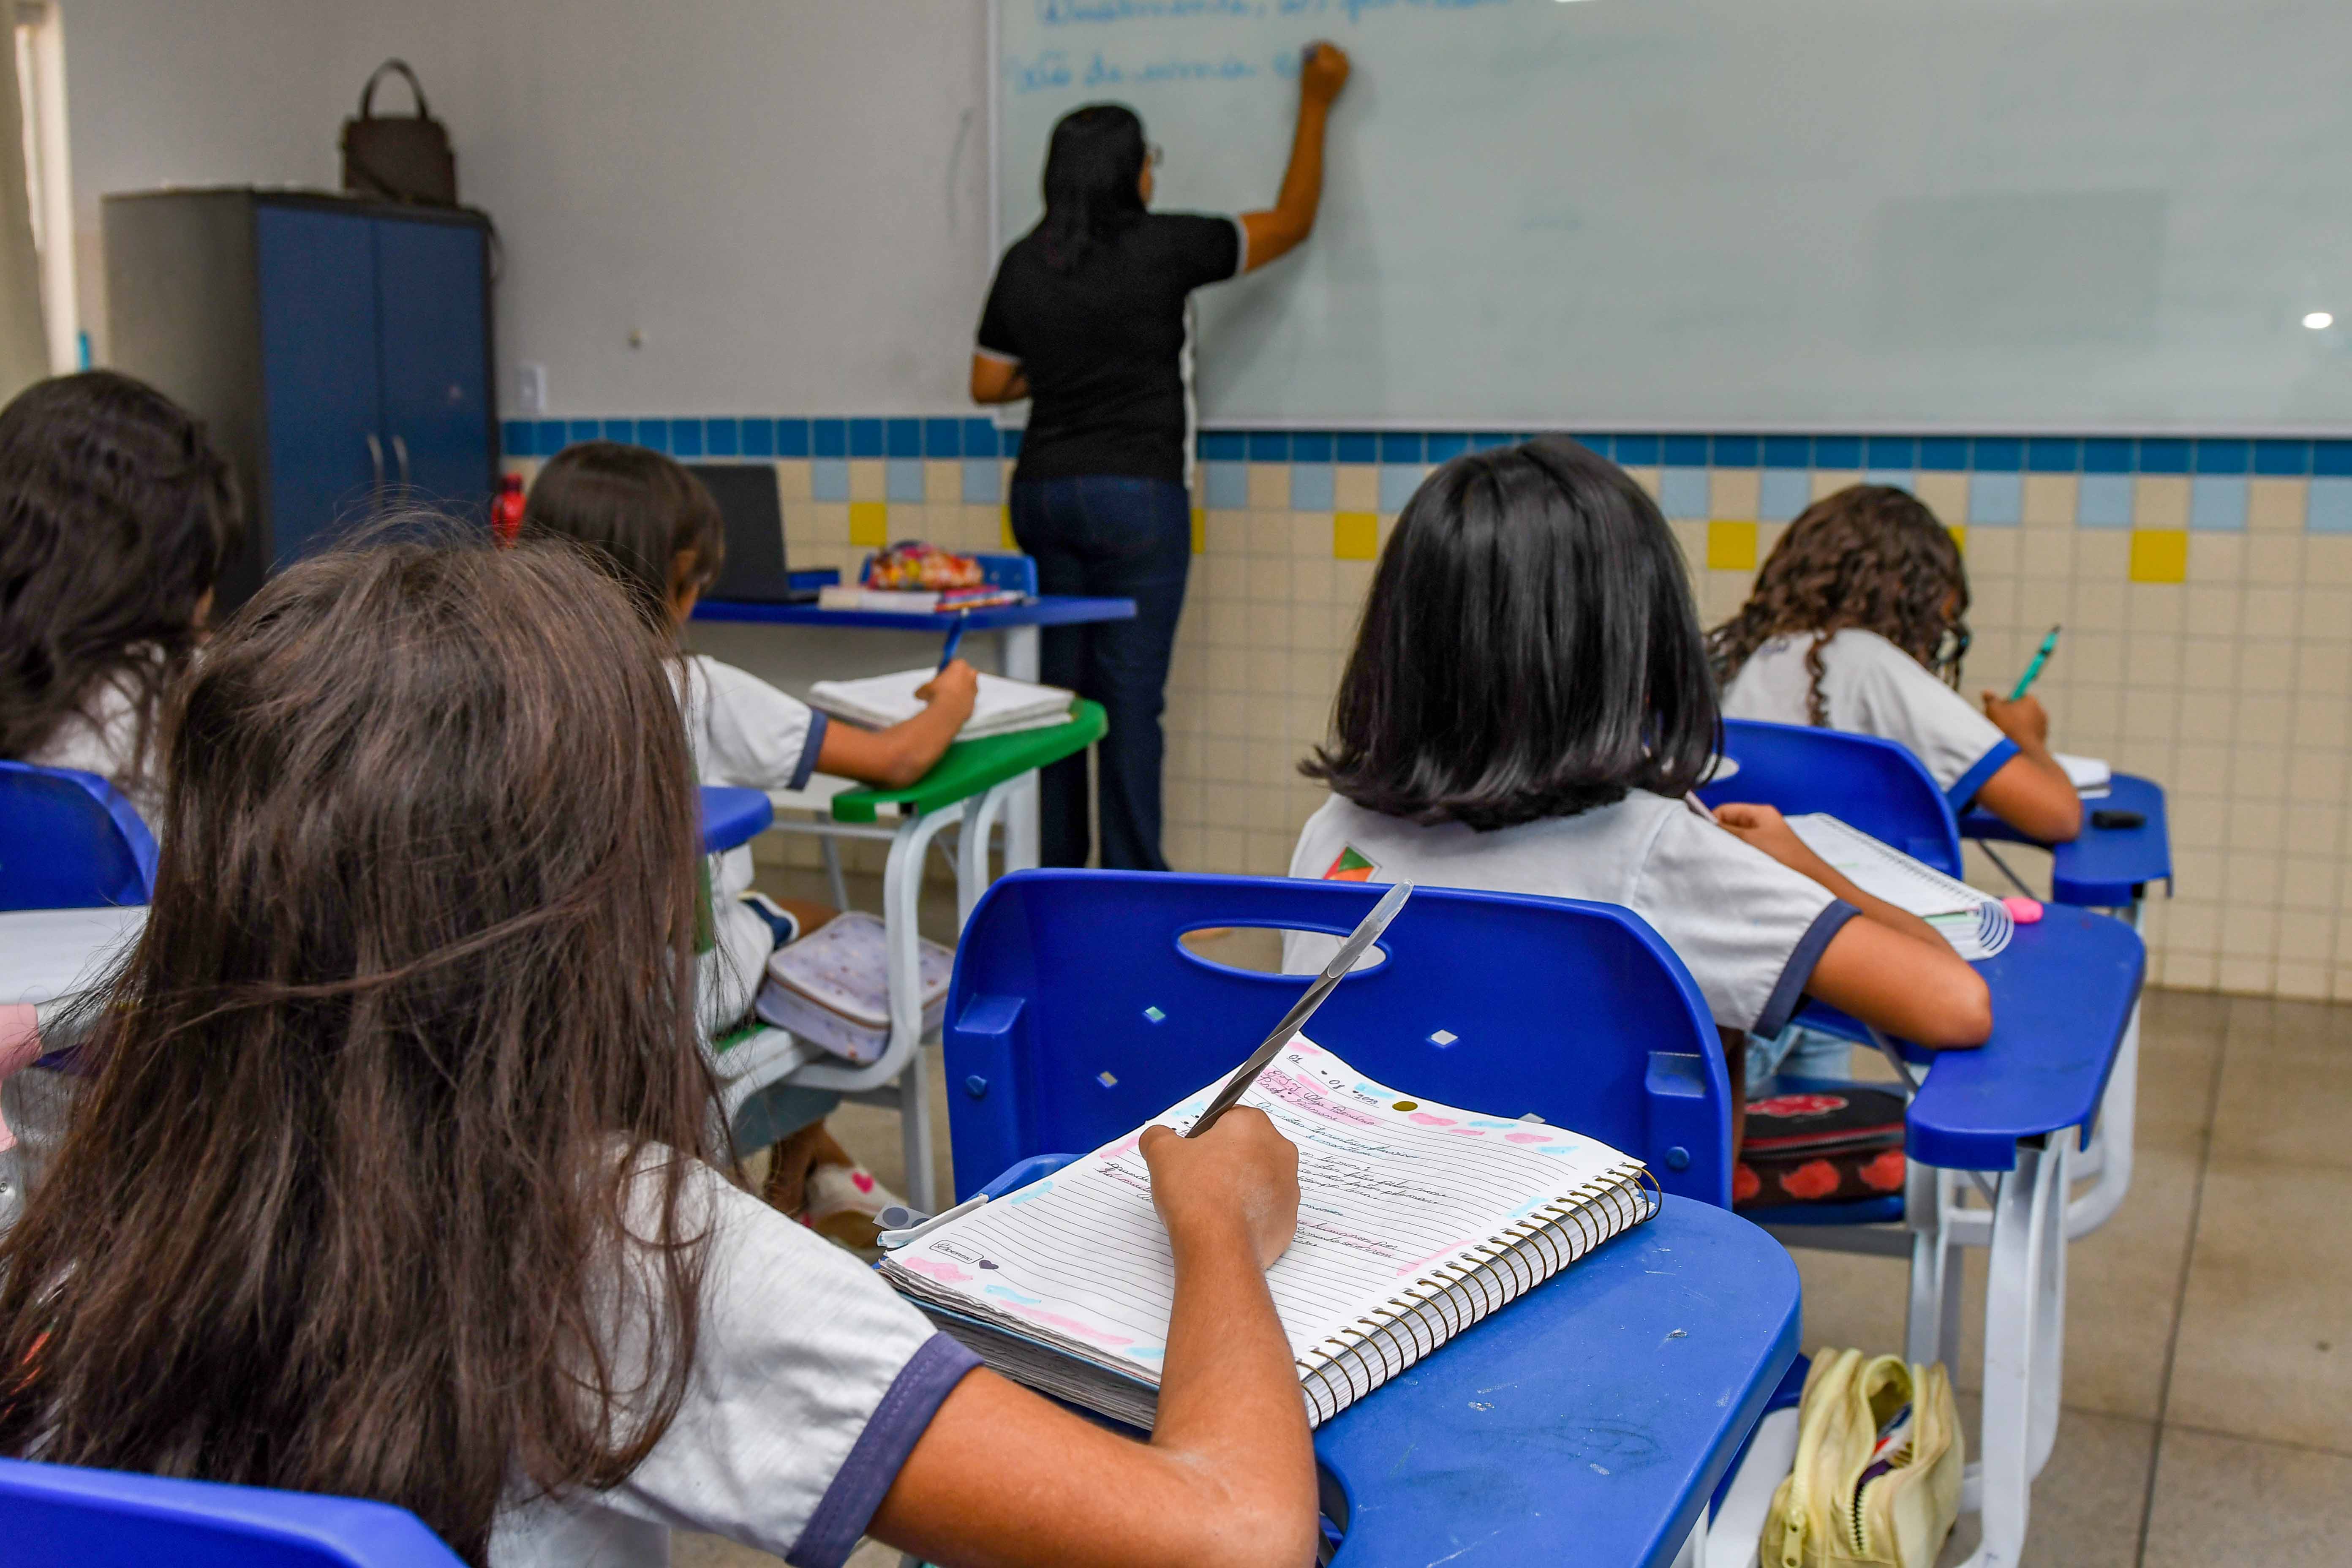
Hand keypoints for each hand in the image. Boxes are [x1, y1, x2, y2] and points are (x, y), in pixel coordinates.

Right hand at [916, 659, 978, 719]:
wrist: (947, 712)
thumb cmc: (936, 694)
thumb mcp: (924, 688)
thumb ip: (926, 687)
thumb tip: (921, 693)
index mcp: (960, 665)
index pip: (953, 663)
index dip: (945, 669)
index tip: (939, 676)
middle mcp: (970, 675)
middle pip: (963, 674)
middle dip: (956, 679)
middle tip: (943, 687)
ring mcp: (974, 690)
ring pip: (966, 688)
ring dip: (959, 692)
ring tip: (946, 699)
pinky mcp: (975, 703)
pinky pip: (967, 700)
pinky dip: (961, 703)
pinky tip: (951, 708)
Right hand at [1142, 1109, 1298, 1270]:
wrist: (1218, 1247)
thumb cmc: (1195, 1192)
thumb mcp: (1162, 1153)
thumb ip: (1158, 1136)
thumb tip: (1158, 1137)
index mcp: (1254, 1126)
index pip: (1228, 1120)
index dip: (1206, 1138)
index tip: (1192, 1157)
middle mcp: (1280, 1151)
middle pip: (1246, 1150)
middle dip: (1226, 1162)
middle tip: (1199, 1182)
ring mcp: (1290, 1189)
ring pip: (1258, 1181)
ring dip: (1239, 1188)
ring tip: (1212, 1206)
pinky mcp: (1289, 1221)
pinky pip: (1265, 1212)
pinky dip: (1248, 1216)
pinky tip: (1226, 1225)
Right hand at [1299, 41, 1350, 103]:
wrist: (1316, 103)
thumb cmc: (1307, 86)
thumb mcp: (1305, 69)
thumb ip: (1310, 56)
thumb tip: (1313, 47)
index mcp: (1323, 62)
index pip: (1323, 46)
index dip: (1317, 45)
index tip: (1313, 47)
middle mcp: (1334, 64)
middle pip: (1333, 49)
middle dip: (1326, 48)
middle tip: (1320, 50)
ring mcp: (1341, 70)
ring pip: (1341, 54)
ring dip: (1334, 53)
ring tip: (1328, 57)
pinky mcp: (1345, 76)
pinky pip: (1345, 63)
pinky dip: (1341, 61)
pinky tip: (1334, 63)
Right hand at [1712, 801, 1834, 884]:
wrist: (1810, 878)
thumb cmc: (1782, 854)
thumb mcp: (1750, 840)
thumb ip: (1725, 831)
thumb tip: (1700, 826)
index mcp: (1759, 812)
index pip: (1724, 810)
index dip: (1711, 822)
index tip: (1703, 839)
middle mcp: (1761, 822)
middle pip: (1729, 825)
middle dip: (1719, 836)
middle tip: (1710, 851)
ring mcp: (1764, 838)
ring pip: (1736, 839)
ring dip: (1729, 848)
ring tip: (1722, 860)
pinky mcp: (1766, 853)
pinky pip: (1745, 851)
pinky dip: (1737, 857)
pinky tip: (1733, 866)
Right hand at [1981, 691, 2049, 746]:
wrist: (2020, 751)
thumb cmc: (2006, 726)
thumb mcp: (1993, 709)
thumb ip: (1991, 699)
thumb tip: (1986, 692)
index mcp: (2031, 700)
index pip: (2020, 696)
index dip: (2008, 702)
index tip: (1998, 709)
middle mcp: (2041, 711)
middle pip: (2023, 710)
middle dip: (2011, 715)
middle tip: (1997, 722)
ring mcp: (2043, 726)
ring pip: (2026, 723)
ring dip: (2016, 727)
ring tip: (2003, 734)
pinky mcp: (2042, 740)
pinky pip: (2029, 735)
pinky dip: (2021, 737)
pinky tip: (2012, 743)